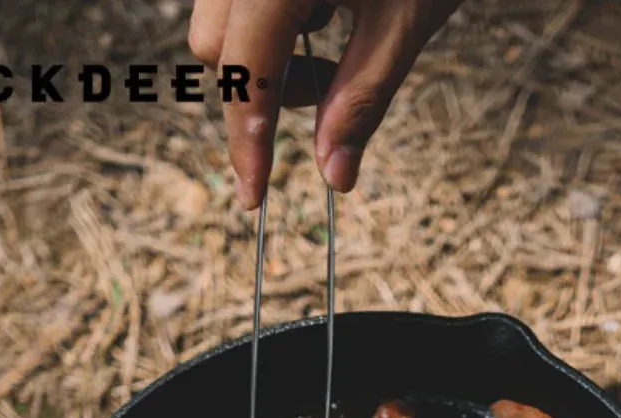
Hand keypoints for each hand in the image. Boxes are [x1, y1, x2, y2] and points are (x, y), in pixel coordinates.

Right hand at [188, 0, 461, 208]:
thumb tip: (334, 174)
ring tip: (334, 33)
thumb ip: (362, 100)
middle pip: (215, 47)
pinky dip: (270, 18)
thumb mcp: (405, 23)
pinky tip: (324, 2)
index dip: (247, 143)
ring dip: (267, 54)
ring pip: (218, 19)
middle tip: (329, 93)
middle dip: (263, 91)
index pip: (243, 74)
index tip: (254, 195)